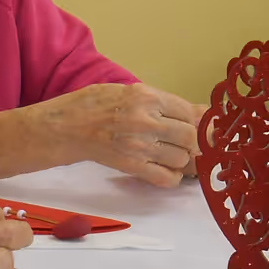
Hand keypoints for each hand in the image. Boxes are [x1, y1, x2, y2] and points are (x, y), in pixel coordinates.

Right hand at [44, 83, 202, 186]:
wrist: (67, 126)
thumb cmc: (96, 105)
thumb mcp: (130, 91)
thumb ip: (163, 102)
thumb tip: (201, 112)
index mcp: (146, 97)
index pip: (188, 111)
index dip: (192, 120)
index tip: (188, 124)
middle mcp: (146, 121)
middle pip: (190, 136)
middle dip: (190, 141)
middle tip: (179, 141)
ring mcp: (139, 145)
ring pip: (181, 158)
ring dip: (180, 158)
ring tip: (168, 153)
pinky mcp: (131, 165)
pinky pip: (166, 177)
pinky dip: (171, 176)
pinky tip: (164, 169)